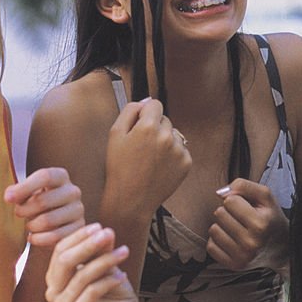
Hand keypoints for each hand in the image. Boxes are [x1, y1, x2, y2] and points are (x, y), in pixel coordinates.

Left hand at [5, 166, 83, 247]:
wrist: (53, 221)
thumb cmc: (36, 203)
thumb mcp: (27, 192)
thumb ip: (17, 191)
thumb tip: (10, 196)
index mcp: (60, 176)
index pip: (44, 176)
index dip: (24, 187)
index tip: (8, 198)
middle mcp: (73, 191)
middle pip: (43, 201)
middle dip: (24, 210)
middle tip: (18, 213)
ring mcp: (78, 210)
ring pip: (47, 221)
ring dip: (31, 226)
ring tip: (28, 225)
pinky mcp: (79, 228)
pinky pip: (54, 237)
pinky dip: (38, 239)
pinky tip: (32, 237)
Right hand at [46, 224, 140, 301]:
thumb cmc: (114, 293)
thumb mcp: (107, 266)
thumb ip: (101, 250)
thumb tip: (104, 230)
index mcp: (55, 277)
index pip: (60, 250)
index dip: (79, 236)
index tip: (99, 227)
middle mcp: (53, 292)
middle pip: (65, 261)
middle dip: (87, 244)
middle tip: (109, 233)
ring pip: (81, 275)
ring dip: (106, 260)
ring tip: (125, 251)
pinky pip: (92, 290)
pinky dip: (110, 280)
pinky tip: (124, 275)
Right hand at [104, 97, 190, 219]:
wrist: (131, 199)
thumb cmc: (120, 168)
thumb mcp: (115, 135)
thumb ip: (129, 111)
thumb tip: (144, 102)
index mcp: (148, 126)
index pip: (155, 104)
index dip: (145, 113)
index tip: (140, 124)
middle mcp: (167, 136)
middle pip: (164, 120)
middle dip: (155, 128)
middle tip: (142, 146)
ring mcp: (179, 150)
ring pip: (174, 135)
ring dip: (165, 141)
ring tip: (150, 158)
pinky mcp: (186, 163)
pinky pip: (181, 150)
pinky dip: (172, 155)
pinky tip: (159, 166)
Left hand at [206, 179, 289, 271]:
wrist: (282, 248)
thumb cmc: (271, 218)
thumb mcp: (265, 196)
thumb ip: (243, 185)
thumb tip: (219, 193)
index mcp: (260, 224)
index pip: (229, 201)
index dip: (237, 200)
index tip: (247, 207)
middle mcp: (251, 242)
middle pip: (219, 214)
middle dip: (228, 212)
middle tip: (243, 218)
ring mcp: (242, 256)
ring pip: (213, 229)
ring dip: (223, 226)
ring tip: (238, 229)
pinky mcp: (234, 265)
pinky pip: (211, 246)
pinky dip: (219, 241)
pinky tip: (232, 240)